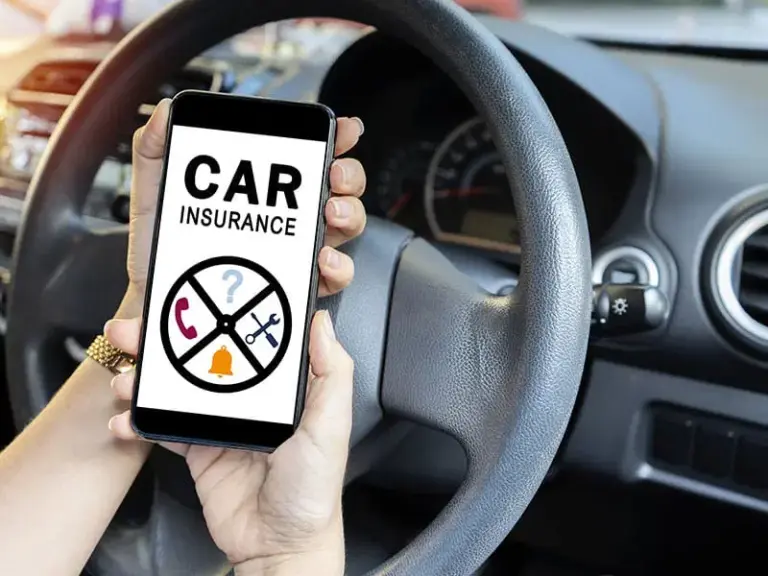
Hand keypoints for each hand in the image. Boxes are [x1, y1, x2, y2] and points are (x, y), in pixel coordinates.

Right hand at [105, 311, 351, 574]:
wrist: (279, 545)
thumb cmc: (313, 489)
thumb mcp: (331, 426)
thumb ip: (331, 373)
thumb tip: (322, 323)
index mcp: (283, 387)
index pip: (252, 338)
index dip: (225, 314)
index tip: (197, 296)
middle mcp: (251, 398)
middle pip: (204, 357)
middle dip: (167, 342)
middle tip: (137, 331)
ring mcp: (222, 422)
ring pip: (177, 388)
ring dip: (146, 378)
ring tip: (126, 379)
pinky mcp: (199, 449)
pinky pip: (164, 428)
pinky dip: (139, 421)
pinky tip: (125, 420)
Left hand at [120, 99, 366, 315]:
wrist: (156, 300)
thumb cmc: (162, 249)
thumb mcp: (154, 193)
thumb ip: (154, 148)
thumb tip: (168, 111)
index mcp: (265, 192)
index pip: (309, 158)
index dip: (336, 138)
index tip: (344, 128)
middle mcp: (290, 219)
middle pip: (341, 189)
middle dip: (349, 176)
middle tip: (333, 175)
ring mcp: (298, 253)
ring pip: (346, 228)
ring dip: (348, 215)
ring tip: (329, 213)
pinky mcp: (297, 288)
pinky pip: (334, 278)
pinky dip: (338, 267)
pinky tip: (321, 260)